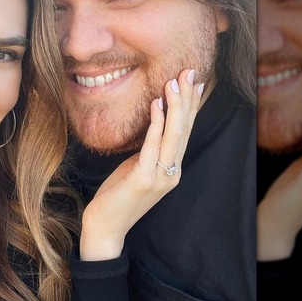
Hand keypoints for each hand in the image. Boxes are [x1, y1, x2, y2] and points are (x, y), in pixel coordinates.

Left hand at [79, 68, 203, 260]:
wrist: (105, 228)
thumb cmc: (118, 196)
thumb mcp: (136, 168)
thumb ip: (148, 151)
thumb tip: (152, 126)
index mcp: (172, 170)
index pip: (185, 132)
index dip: (191, 107)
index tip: (196, 82)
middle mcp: (172, 173)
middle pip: (184, 130)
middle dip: (187, 99)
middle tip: (190, 72)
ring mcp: (160, 178)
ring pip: (174, 136)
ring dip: (175, 106)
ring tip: (174, 82)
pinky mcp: (144, 181)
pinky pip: (152, 148)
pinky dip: (156, 125)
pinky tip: (156, 105)